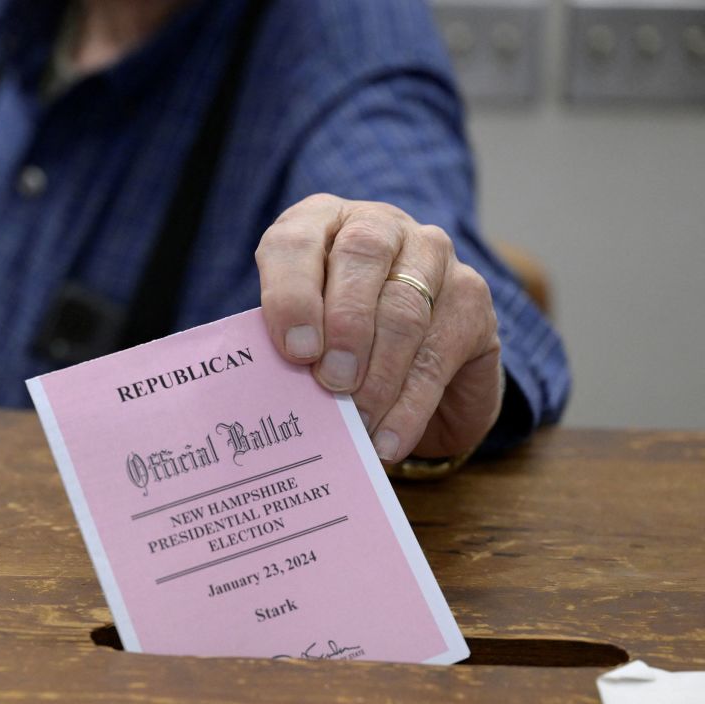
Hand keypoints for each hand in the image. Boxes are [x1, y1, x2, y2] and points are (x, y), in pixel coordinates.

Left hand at [256, 194, 502, 461]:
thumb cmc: (332, 341)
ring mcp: (432, 255)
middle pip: (362, 258)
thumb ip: (289, 343)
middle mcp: (378, 227)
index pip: (297, 241)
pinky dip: (409, 406)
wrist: (411, 360)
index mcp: (318, 224)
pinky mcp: (471, 298)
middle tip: (331, 384)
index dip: (292, 293)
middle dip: (345, 327)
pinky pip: (439, 353)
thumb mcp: (301, 332)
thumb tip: (272, 390)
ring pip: (405, 308)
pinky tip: (388, 440)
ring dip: (377, 375)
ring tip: (357, 423)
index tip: (294, 350)